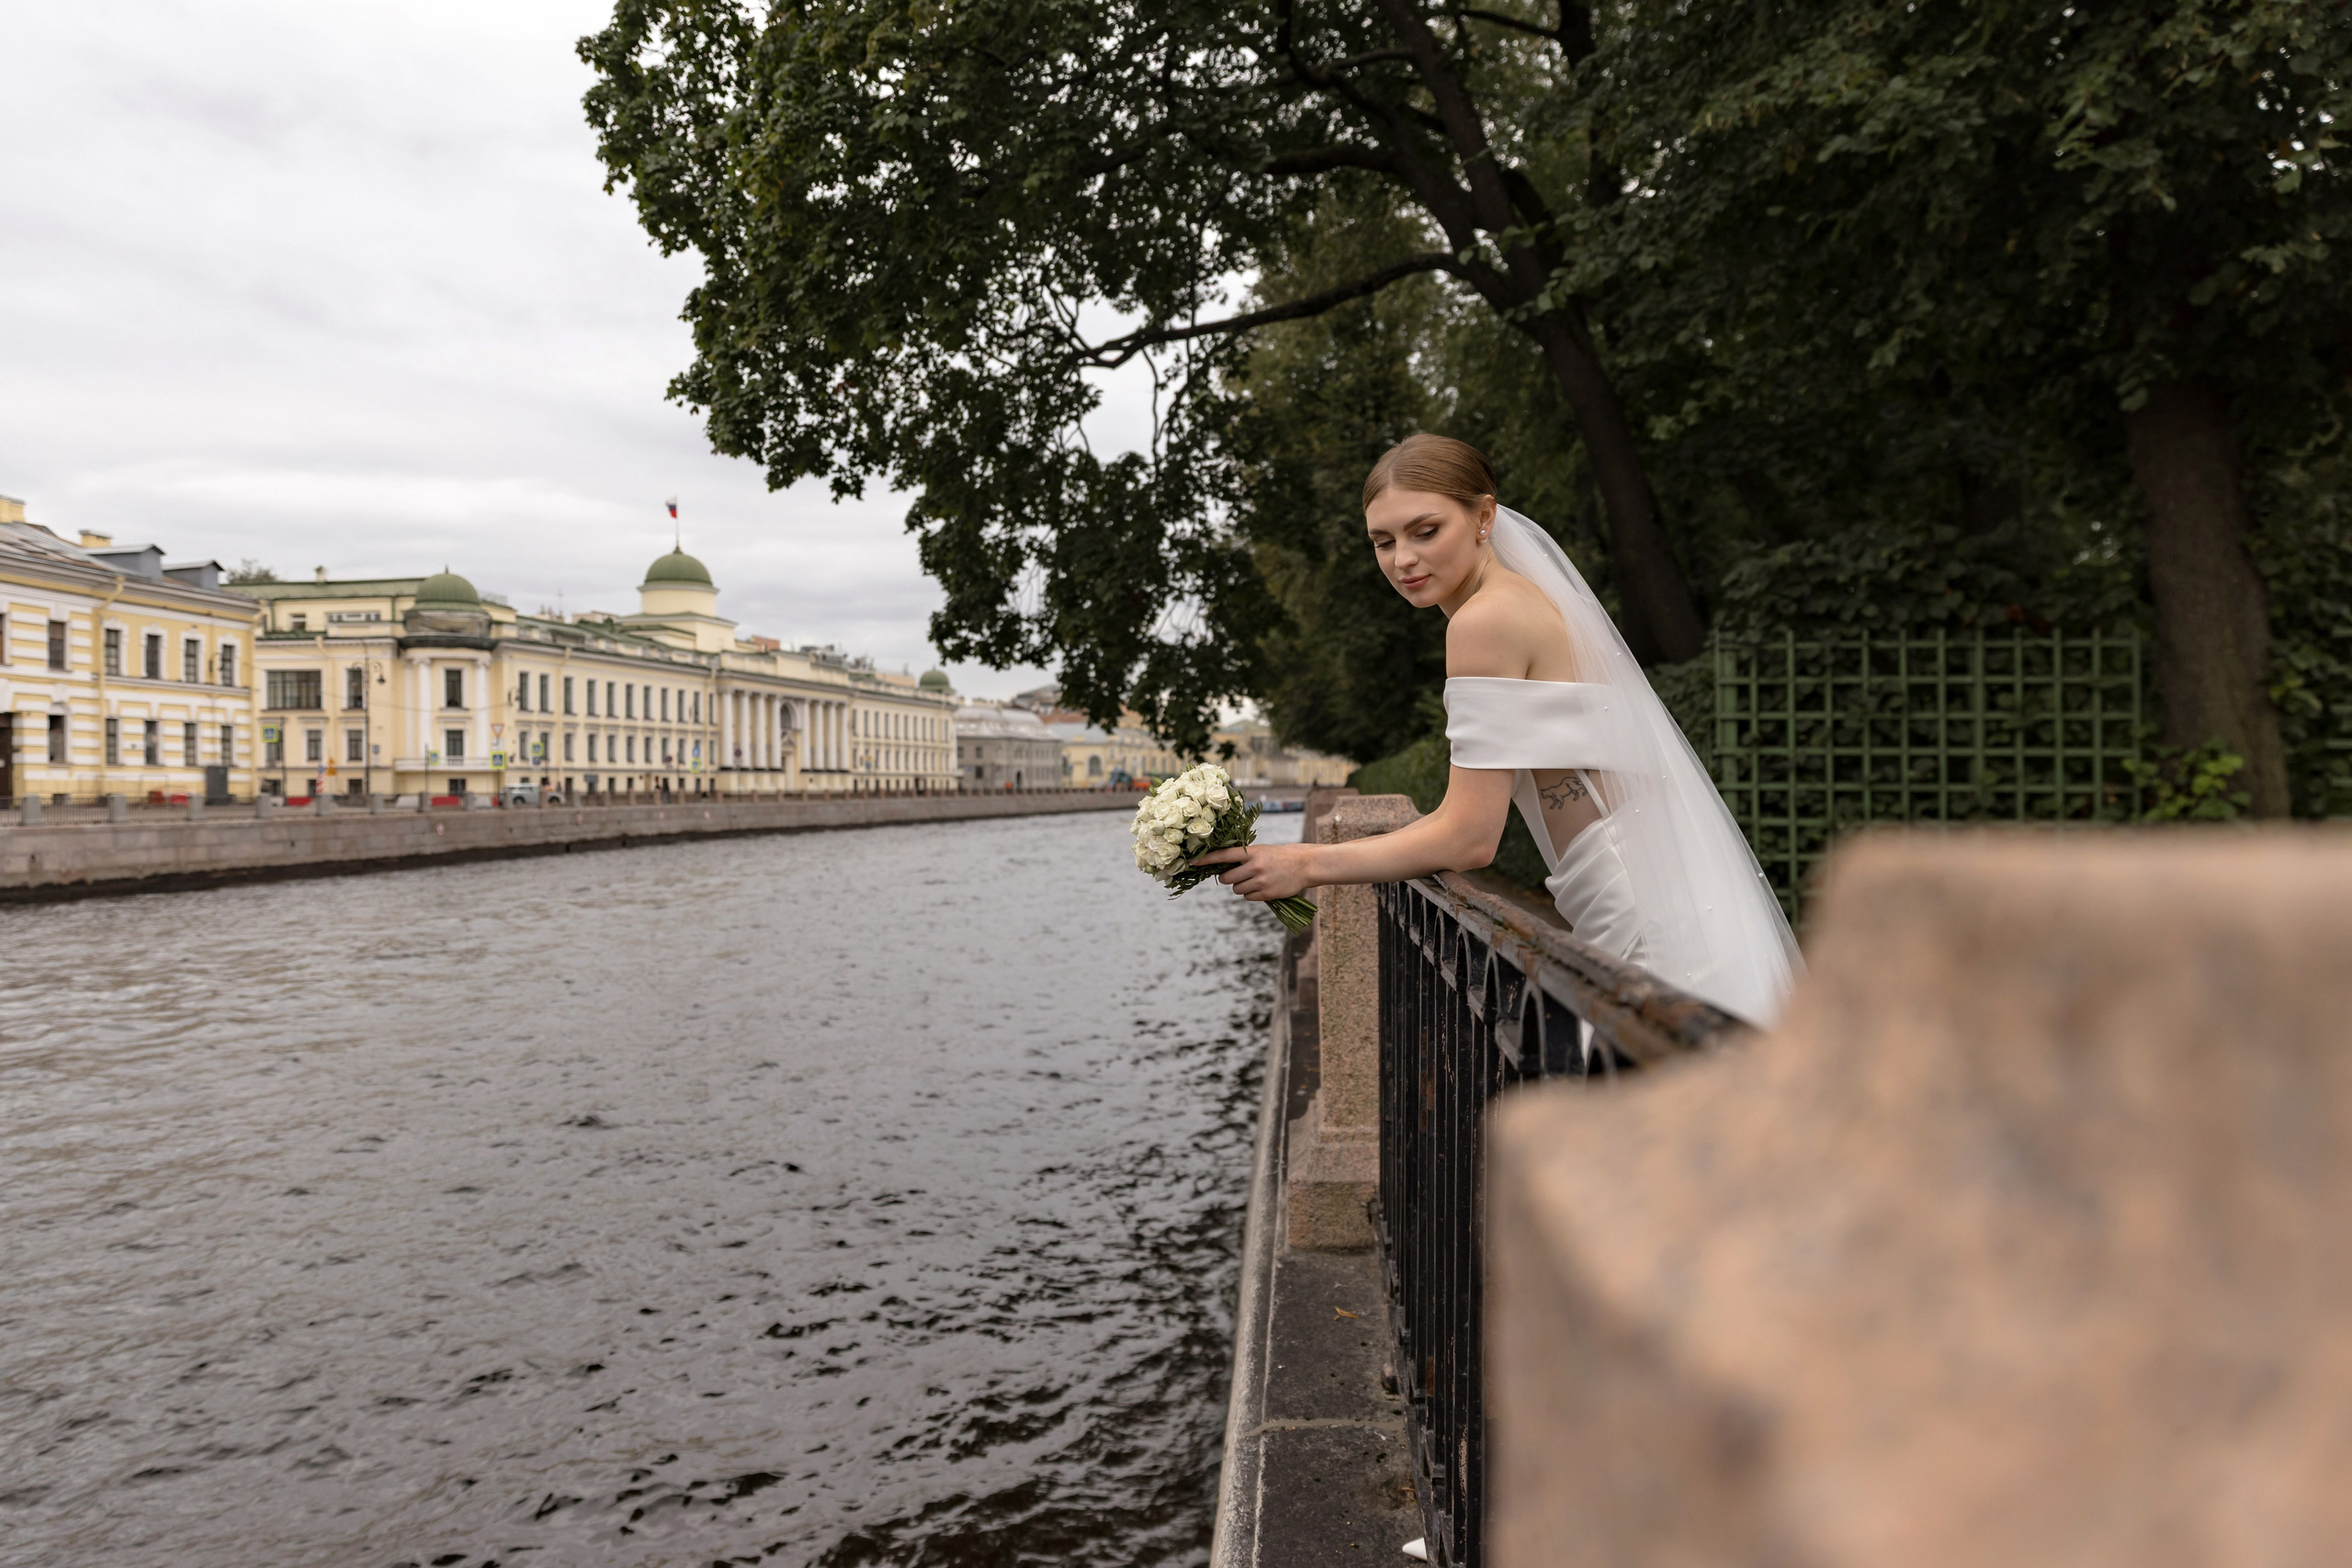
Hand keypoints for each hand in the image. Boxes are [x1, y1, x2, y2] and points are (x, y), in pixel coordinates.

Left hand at [1192, 842, 1316, 902]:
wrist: (1305, 865)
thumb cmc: (1280, 856)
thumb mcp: (1262, 850)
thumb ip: (1244, 857)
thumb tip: (1223, 867)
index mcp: (1252, 852)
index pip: (1224, 855)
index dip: (1207, 859)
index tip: (1193, 861)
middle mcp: (1255, 866)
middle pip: (1226, 878)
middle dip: (1227, 879)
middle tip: (1236, 875)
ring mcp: (1261, 881)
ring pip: (1236, 889)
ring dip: (1241, 887)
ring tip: (1255, 880)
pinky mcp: (1267, 893)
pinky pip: (1248, 897)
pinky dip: (1251, 894)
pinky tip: (1262, 887)